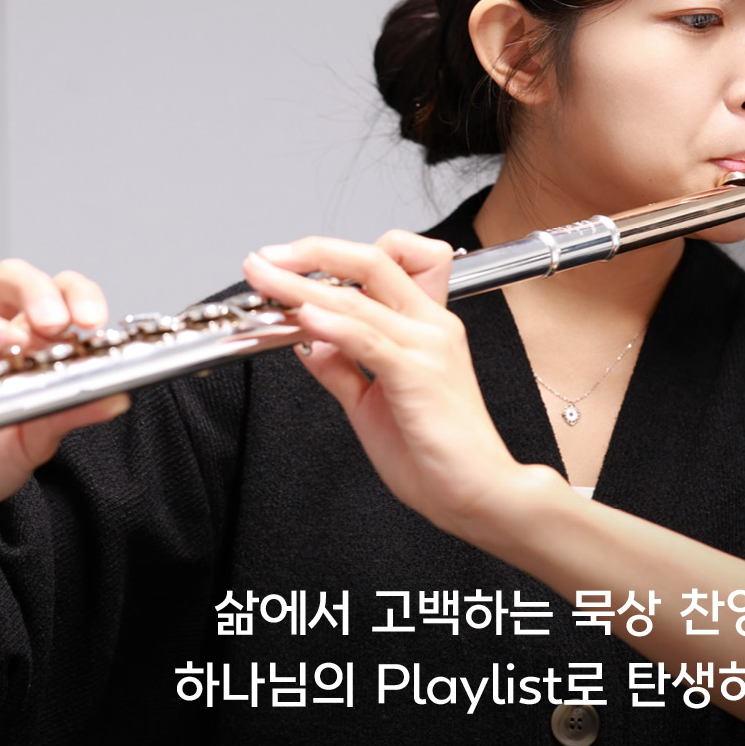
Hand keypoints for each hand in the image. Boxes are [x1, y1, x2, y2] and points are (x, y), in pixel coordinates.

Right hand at [0, 260, 129, 520]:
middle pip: (14, 280)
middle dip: (37, 292)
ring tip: (1, 343)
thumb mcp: (39, 438)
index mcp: (36, 340)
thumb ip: (73, 413)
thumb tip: (117, 399)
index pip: (62, 293)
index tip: (91, 320)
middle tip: (53, 323)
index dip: (78, 295)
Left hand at [242, 231, 524, 539]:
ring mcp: (428, 346)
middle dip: (313, 252)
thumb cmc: (437, 455)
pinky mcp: (419, 375)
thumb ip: (342, 368)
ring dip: (302, 286)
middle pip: (374, 260)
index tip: (289, 263)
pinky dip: (333, 324)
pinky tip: (304, 317)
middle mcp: (432, 326)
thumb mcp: (372, 404)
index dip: (337, 254)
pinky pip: (369, 339)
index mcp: (426, 326)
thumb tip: (309, 342)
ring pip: (360, 297)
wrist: (478, 494)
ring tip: (266, 282)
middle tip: (266, 258)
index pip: (391, 259)